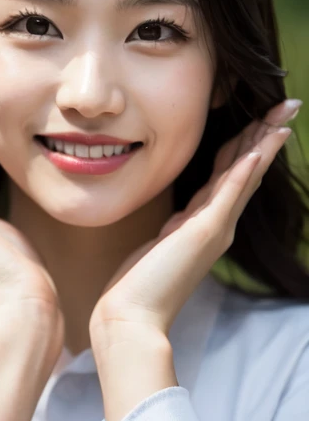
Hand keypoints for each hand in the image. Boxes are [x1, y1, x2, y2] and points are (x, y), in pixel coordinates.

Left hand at [89, 99, 299, 343]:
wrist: (131, 317)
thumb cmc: (140, 284)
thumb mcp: (161, 244)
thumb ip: (176, 227)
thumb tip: (178, 218)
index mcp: (207, 223)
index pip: (231, 173)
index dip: (248, 143)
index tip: (262, 118)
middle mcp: (218, 224)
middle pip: (247, 169)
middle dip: (267, 134)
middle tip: (289, 103)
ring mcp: (215, 228)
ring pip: (245, 175)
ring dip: (264, 143)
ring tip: (283, 116)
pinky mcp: (204, 232)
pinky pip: (228, 193)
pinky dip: (244, 170)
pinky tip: (259, 147)